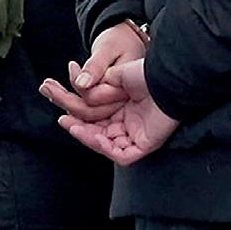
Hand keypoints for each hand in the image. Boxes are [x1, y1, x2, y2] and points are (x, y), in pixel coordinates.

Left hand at [38, 20, 147, 122]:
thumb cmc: (119, 39)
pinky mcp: (105, 102)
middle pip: (88, 112)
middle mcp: (120, 102)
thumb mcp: (107, 48)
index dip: (76, 89)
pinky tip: (57, 91)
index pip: (94, 100)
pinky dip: (69, 98)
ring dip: (62, 99)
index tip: (68, 69)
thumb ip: (96, 67)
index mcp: (124, 90)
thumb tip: (80, 84)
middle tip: (45, 86)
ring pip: (85, 111)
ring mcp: (112, 104)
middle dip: (63, 100)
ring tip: (46, 87)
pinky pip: (86, 106)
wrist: (126, 39)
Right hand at [56, 60, 178, 166]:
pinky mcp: (145, 144)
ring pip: (108, 146)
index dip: (81, 121)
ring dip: (89, 139)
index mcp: (125, 110)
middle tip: (64, 122)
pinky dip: (106, 149)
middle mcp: (130, 124)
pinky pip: (122, 155)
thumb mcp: (117, 76)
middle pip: (100, 135)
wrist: (166, 78)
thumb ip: (99, 84)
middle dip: (80, 130)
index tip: (65, 114)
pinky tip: (95, 137)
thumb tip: (81, 86)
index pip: (98, 122)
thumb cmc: (147, 74)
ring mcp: (138, 135)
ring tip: (74, 127)